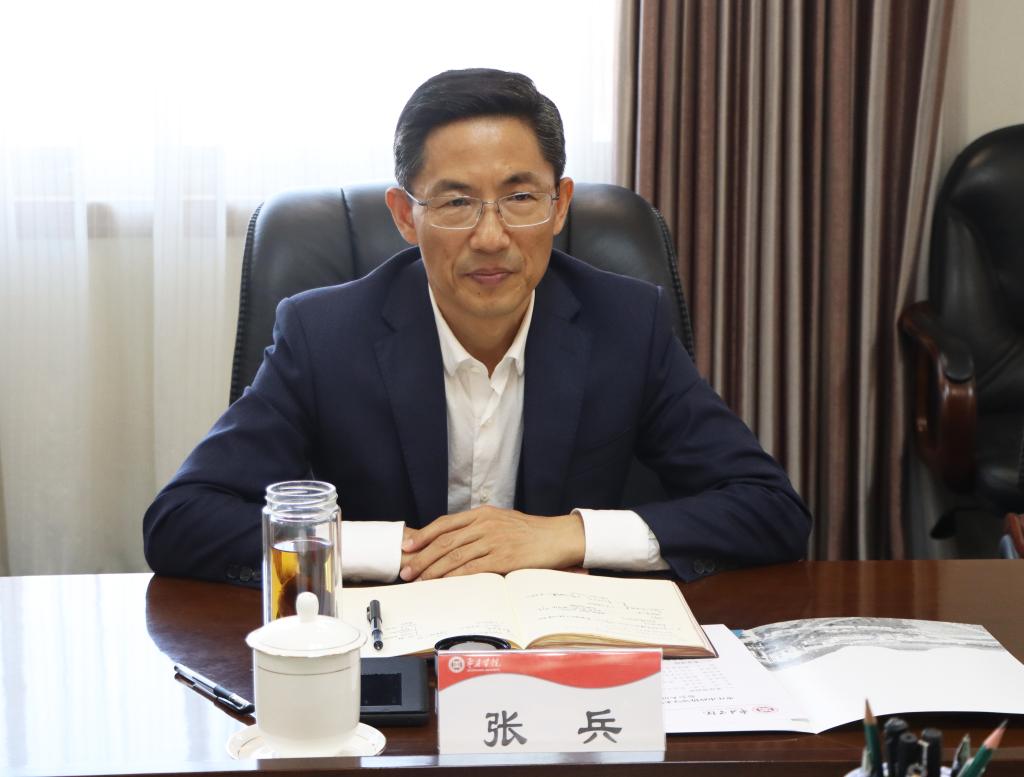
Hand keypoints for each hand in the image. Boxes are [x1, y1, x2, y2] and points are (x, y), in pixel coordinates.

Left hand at [399, 507, 584, 580]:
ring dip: (433, 570)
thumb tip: (456, 541)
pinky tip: (443, 584)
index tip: (408, 546)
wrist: (558, 537)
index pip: (445, 524)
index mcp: (482, 514)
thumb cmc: (531, 532)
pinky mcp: (503, 558)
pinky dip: (454, 577)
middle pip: (445, 542)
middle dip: (422, 557)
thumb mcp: (502, 521)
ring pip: (454, 556)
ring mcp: (494, 540)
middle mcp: (485, 524)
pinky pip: (472, 569)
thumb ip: (479, 527)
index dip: (423, 536)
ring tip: (419, 580)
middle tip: (407, 570)